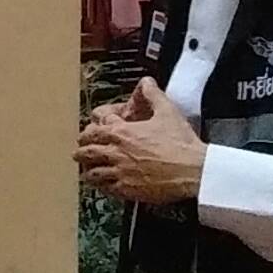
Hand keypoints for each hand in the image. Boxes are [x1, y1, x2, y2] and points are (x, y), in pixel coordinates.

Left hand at [73, 78, 205, 204]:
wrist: (193, 170)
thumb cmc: (181, 144)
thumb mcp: (167, 111)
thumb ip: (153, 95)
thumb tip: (147, 82)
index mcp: (123, 132)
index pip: (95, 128)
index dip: (90, 129)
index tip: (89, 131)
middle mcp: (116, 152)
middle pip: (87, 151)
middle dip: (82, 151)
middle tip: (79, 152)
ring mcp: (120, 172)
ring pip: (93, 173)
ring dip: (88, 170)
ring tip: (86, 171)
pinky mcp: (127, 189)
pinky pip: (106, 189)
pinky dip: (102, 187)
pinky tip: (103, 187)